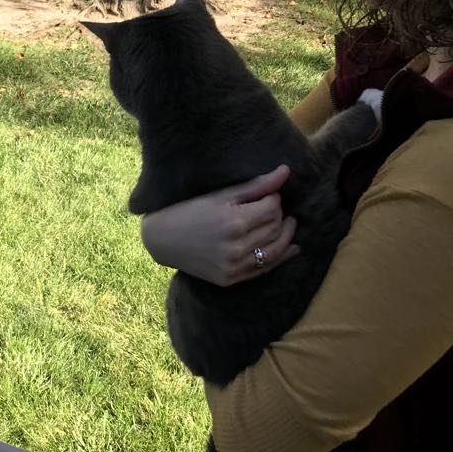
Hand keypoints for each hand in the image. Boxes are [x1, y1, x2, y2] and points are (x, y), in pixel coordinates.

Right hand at [139, 166, 299, 286]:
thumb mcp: (219, 195)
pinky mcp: (231, 279)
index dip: (274, 198)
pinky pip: (264, 269)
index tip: (268, 194)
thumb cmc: (188, 212)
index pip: (272, 208)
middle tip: (274, 207)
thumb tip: (286, 171)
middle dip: (280, 215)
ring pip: (275, 250)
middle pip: (275, 228)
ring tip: (288, 224)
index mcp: (233, 221)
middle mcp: (236, 246)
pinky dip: (281, 257)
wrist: (162, 241)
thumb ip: (255, 185)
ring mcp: (234, 266)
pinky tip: (290, 247)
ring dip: (286, 236)